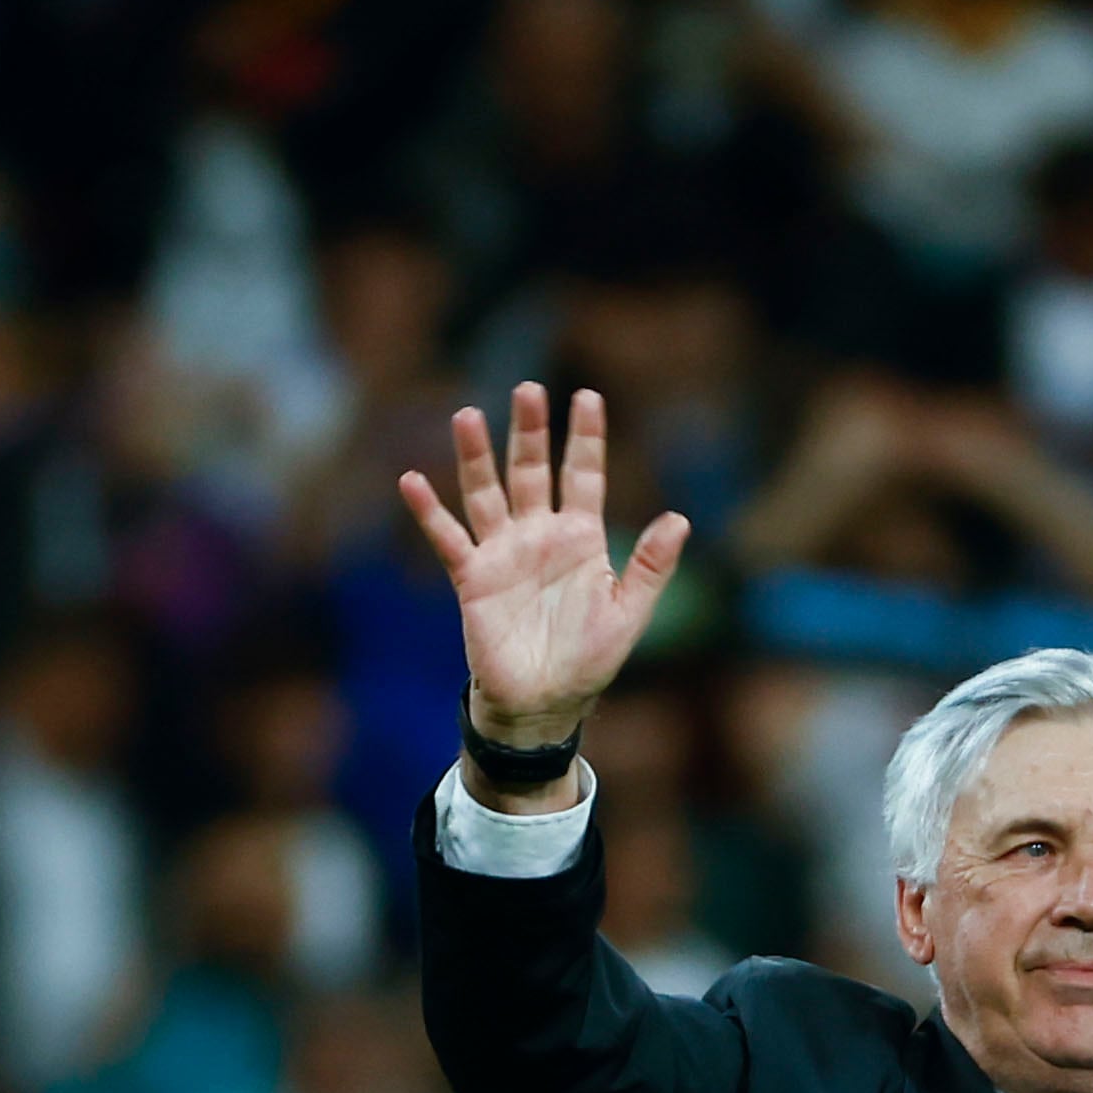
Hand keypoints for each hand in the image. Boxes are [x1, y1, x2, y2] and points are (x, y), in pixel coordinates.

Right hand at [401, 383, 688, 748]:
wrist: (544, 702)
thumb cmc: (589, 659)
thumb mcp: (629, 612)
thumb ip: (651, 566)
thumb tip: (679, 519)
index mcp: (582, 538)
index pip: (584, 475)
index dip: (586, 438)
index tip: (587, 396)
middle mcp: (540, 535)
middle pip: (533, 471)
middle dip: (530, 432)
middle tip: (527, 389)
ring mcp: (503, 552)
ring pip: (487, 493)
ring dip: (476, 457)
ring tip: (467, 416)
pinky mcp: (472, 578)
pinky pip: (448, 538)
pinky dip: (430, 512)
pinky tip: (413, 481)